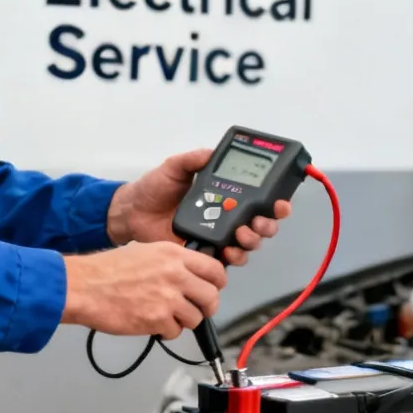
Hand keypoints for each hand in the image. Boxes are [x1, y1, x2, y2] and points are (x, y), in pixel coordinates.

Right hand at [61, 242, 227, 339]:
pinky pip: (175, 332)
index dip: (217, 282)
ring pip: (196, 318)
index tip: (213, 288)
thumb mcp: (145, 252)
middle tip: (196, 309)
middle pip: (211, 297)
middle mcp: (175, 275)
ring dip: (183, 321)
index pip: (215, 269)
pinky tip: (152, 323)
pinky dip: (166, 332)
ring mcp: (168, 298)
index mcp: (174, 255)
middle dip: (206, 307)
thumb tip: (191, 275)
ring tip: (165, 316)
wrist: (83, 286)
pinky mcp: (157, 319)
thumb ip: (172, 262)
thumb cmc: (107, 270)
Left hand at [105, 149, 292, 265]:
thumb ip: (194, 159)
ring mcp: (219, 237)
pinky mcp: (207, 253)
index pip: (259, 200)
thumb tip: (212, 151)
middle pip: (262, 226)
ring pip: (249, 244)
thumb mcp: (175, 167)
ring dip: (252, 241)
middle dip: (268, 225)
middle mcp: (227, 217)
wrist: (133, 212)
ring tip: (241, 234)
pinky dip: (233, 257)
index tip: (280, 202)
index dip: (275, 203)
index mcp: (226, 195)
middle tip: (259, 221)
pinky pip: (228, 260)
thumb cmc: (154, 189)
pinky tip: (227, 251)